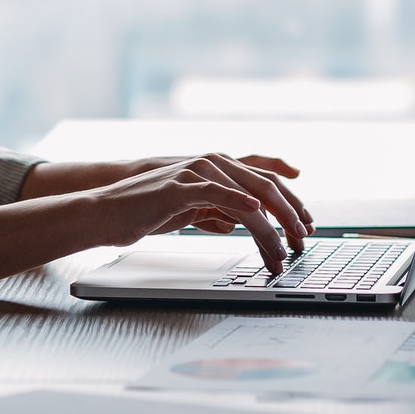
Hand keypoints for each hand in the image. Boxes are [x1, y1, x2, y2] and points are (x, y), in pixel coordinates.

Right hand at [89, 153, 313, 274]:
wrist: (107, 211)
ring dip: (270, 226)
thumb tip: (233, 224)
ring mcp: (198, 173)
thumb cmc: (144, 212)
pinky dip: (238, 199)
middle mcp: (212, 164)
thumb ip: (211, 212)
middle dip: (290, 216)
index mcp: (217, 169)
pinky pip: (216, 192)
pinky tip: (254, 209)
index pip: (266, 181)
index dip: (291, 203)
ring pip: (248, 196)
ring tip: (281, 248)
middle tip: (303, 240)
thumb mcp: (187, 211)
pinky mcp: (181, 186)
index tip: (307, 225)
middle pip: (266, 187)